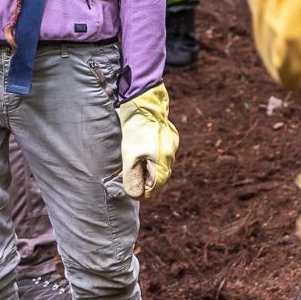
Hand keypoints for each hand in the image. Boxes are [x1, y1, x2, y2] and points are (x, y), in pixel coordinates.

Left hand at [117, 83, 178, 199]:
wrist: (143, 104)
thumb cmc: (135, 131)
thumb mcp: (129, 157)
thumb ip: (132, 178)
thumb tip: (136, 194)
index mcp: (163, 161)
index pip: (155, 188)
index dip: (142, 192)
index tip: (130, 189)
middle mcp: (171, 155)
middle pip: (159, 178)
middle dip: (144, 180)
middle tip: (127, 175)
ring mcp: (172, 146)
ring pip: (160, 166)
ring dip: (147, 168)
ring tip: (132, 161)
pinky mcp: (171, 138)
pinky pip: (162, 154)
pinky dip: (151, 157)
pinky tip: (140, 150)